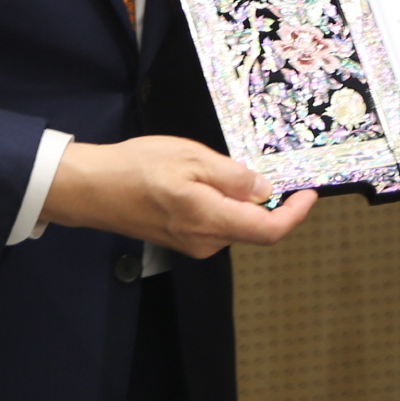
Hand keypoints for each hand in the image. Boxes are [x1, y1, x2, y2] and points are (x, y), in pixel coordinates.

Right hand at [41, 135, 316, 256]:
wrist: (91, 189)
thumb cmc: (136, 168)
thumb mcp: (191, 157)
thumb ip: (233, 177)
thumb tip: (265, 191)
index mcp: (210, 220)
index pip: (269, 231)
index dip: (295, 215)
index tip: (308, 193)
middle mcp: (205, 240)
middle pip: (254, 227)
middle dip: (269, 201)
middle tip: (264, 167)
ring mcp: (192, 243)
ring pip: (234, 223)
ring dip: (241, 199)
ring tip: (213, 165)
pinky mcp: (181, 239)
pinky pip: (216, 222)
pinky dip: (222, 202)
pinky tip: (200, 179)